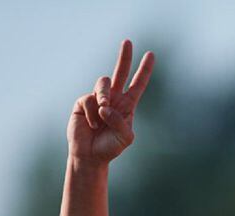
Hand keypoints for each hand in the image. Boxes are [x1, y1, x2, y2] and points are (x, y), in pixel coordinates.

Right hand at [67, 39, 154, 165]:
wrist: (90, 155)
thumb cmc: (110, 147)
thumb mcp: (125, 137)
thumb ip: (121, 121)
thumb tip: (106, 106)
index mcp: (127, 105)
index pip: (138, 84)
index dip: (144, 70)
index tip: (151, 55)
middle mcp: (113, 98)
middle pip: (120, 72)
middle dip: (124, 57)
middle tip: (128, 42)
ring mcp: (97, 98)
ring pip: (103, 83)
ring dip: (104, 97)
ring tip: (102, 113)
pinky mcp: (83, 102)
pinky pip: (89, 99)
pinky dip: (92, 113)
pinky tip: (91, 124)